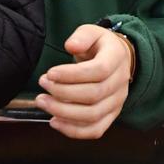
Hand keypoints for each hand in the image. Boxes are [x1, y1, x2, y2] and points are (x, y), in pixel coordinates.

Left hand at [37, 23, 133, 138]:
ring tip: (43, 102)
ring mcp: (117, 102)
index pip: (99, 70)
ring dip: (63, 112)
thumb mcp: (92, 32)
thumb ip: (82, 36)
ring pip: (92, 115)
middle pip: (93, 95)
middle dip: (62, 92)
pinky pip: (95, 130)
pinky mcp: (111, 116)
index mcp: (117, 59)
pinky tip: (54, 121)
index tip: (50, 73)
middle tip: (43, 84)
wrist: (117, 61)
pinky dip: (73, 131)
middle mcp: (121, 83)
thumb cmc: (99, 47)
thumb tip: (71, 46)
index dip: (72, 75)